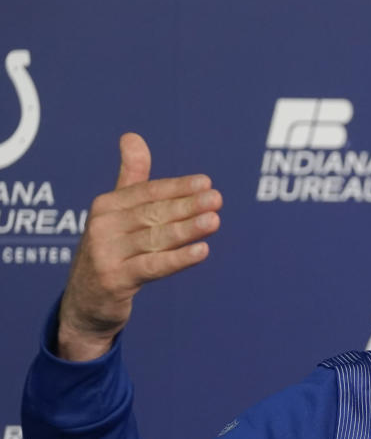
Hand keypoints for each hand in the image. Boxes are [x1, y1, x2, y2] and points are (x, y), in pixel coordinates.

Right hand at [57, 133, 222, 360]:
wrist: (85, 303)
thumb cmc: (110, 251)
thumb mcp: (117, 214)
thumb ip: (131, 178)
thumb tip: (132, 136)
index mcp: (106, 206)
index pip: (147, 193)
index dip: (177, 187)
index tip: (206, 182)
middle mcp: (103, 227)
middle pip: (154, 214)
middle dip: (187, 206)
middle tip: (217, 198)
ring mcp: (106, 254)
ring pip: (156, 238)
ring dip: (188, 229)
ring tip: (215, 219)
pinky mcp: (115, 280)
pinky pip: (153, 266)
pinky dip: (178, 259)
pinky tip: (202, 251)